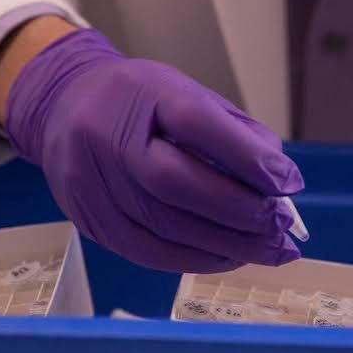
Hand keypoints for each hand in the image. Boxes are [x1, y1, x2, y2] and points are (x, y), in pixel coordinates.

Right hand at [0, 25, 302, 271]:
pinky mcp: (87, 218)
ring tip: (268, 251)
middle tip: (281, 229)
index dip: (247, 158)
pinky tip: (227, 258)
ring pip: (162, 225)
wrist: (64, 106)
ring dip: (224, 245)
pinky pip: (145, 251)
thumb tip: (280, 181)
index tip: (288, 184)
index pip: (197, 123)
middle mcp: (107, 135)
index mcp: (142, 93)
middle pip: (176, 183)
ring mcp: (90, 181)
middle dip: (239, 212)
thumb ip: (234, 133)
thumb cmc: (141, 103)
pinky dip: (193, 259)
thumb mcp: (187, 95)